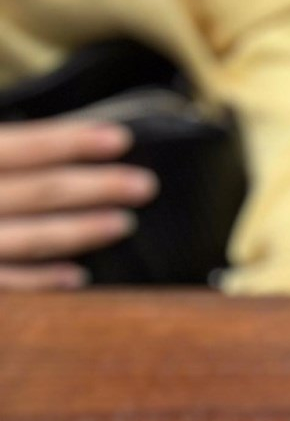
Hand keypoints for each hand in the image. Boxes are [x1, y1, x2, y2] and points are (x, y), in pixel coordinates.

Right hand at [0, 120, 158, 289]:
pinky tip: (79, 276)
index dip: (70, 141)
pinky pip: (10, 281)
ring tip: (125, 222)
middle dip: (96, 187)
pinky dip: (43, 279)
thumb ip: (8, 154)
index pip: (22, 146)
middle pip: (39, 191)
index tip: (120, 139)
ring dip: (81, 230)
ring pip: (31, 237)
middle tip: (145, 185)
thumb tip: (66, 143)